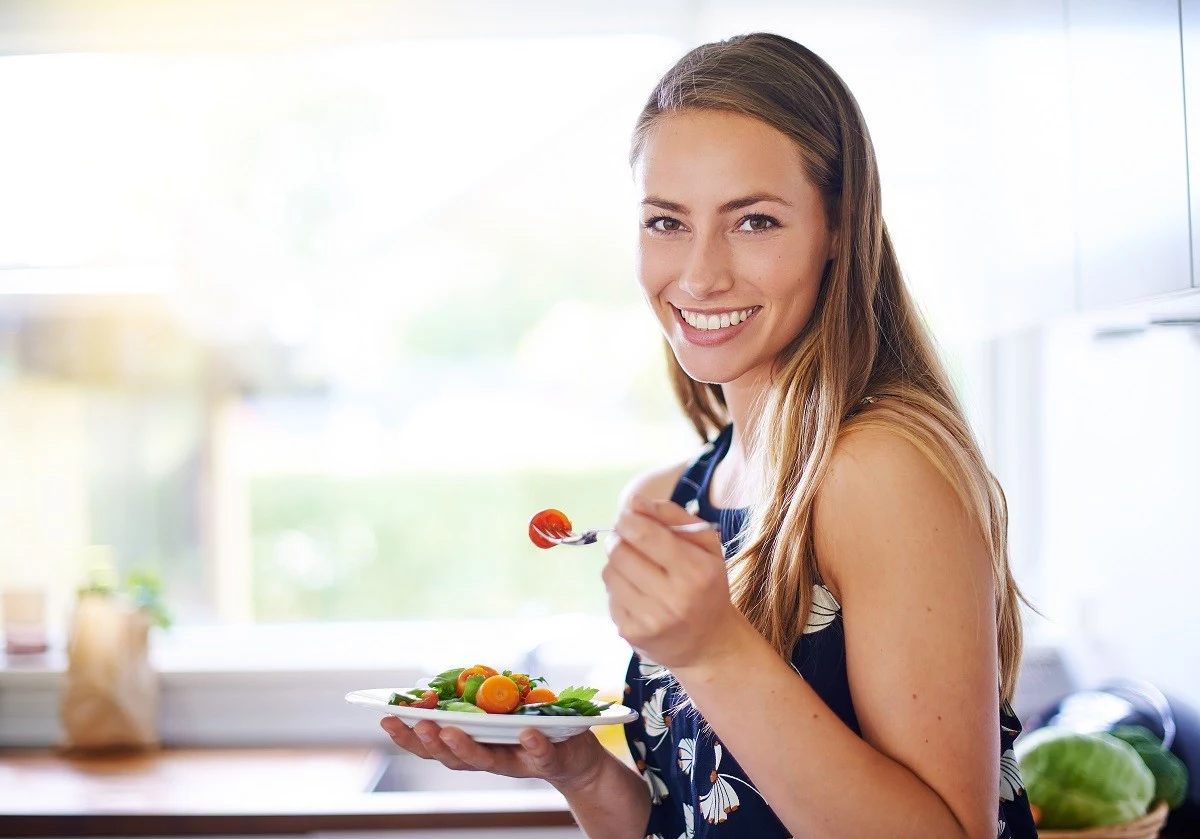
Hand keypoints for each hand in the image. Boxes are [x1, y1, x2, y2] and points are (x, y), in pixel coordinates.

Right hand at [379, 717, 605, 792]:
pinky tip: (527, 733)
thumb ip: (479, 698)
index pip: (434, 743)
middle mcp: (490, 757)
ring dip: (467, 747)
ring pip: (487, 761)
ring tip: (451, 731)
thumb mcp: (502, 709)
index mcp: (474, 744)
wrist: (579, 758)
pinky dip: (534, 746)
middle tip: (413, 724)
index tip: (385, 716)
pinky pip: (541, 755)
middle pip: (451, 757)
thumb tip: (449, 679)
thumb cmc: (533, 729)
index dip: (408, 733)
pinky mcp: (550, 760)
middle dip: (429, 742)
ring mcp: (518, 761)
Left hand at [603, 494, 740, 668]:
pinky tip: (638, 593)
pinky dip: (619, 589)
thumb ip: (672, 516)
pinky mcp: (631, 634)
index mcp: (696, 571)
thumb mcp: (706, 545)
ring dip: (617, 564)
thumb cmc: (707, 586)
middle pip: (620, 552)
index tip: (630, 518)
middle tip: (630, 541)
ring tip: (637, 569)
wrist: (709, 644)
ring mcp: (650, 620)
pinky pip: (609, 596)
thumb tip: (634, 502)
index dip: (628, 519)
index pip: (643, 534)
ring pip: (609, 573)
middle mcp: (673, 598)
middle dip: (619, 539)